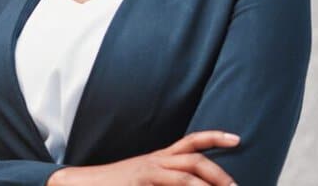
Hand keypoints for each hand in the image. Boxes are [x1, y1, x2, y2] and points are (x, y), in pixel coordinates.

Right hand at [47, 130, 239, 185]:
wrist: (81, 183)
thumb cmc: (115, 184)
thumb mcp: (144, 177)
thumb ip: (166, 178)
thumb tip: (192, 182)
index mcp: (160, 158)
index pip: (192, 141)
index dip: (215, 137)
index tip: (237, 139)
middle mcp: (156, 161)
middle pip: (195, 159)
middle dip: (219, 173)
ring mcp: (147, 173)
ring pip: (185, 176)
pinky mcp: (138, 184)